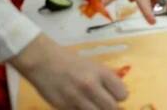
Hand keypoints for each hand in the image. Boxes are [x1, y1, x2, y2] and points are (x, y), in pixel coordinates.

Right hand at [12, 34, 127, 109]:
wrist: (43, 62)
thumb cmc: (71, 62)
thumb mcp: (93, 66)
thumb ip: (106, 80)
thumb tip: (119, 96)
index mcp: (100, 73)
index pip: (122, 94)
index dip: (120, 97)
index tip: (116, 96)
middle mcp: (90, 86)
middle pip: (112, 108)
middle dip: (111, 108)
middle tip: (106, 104)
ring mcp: (76, 98)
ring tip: (94, 105)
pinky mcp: (64, 107)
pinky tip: (80, 106)